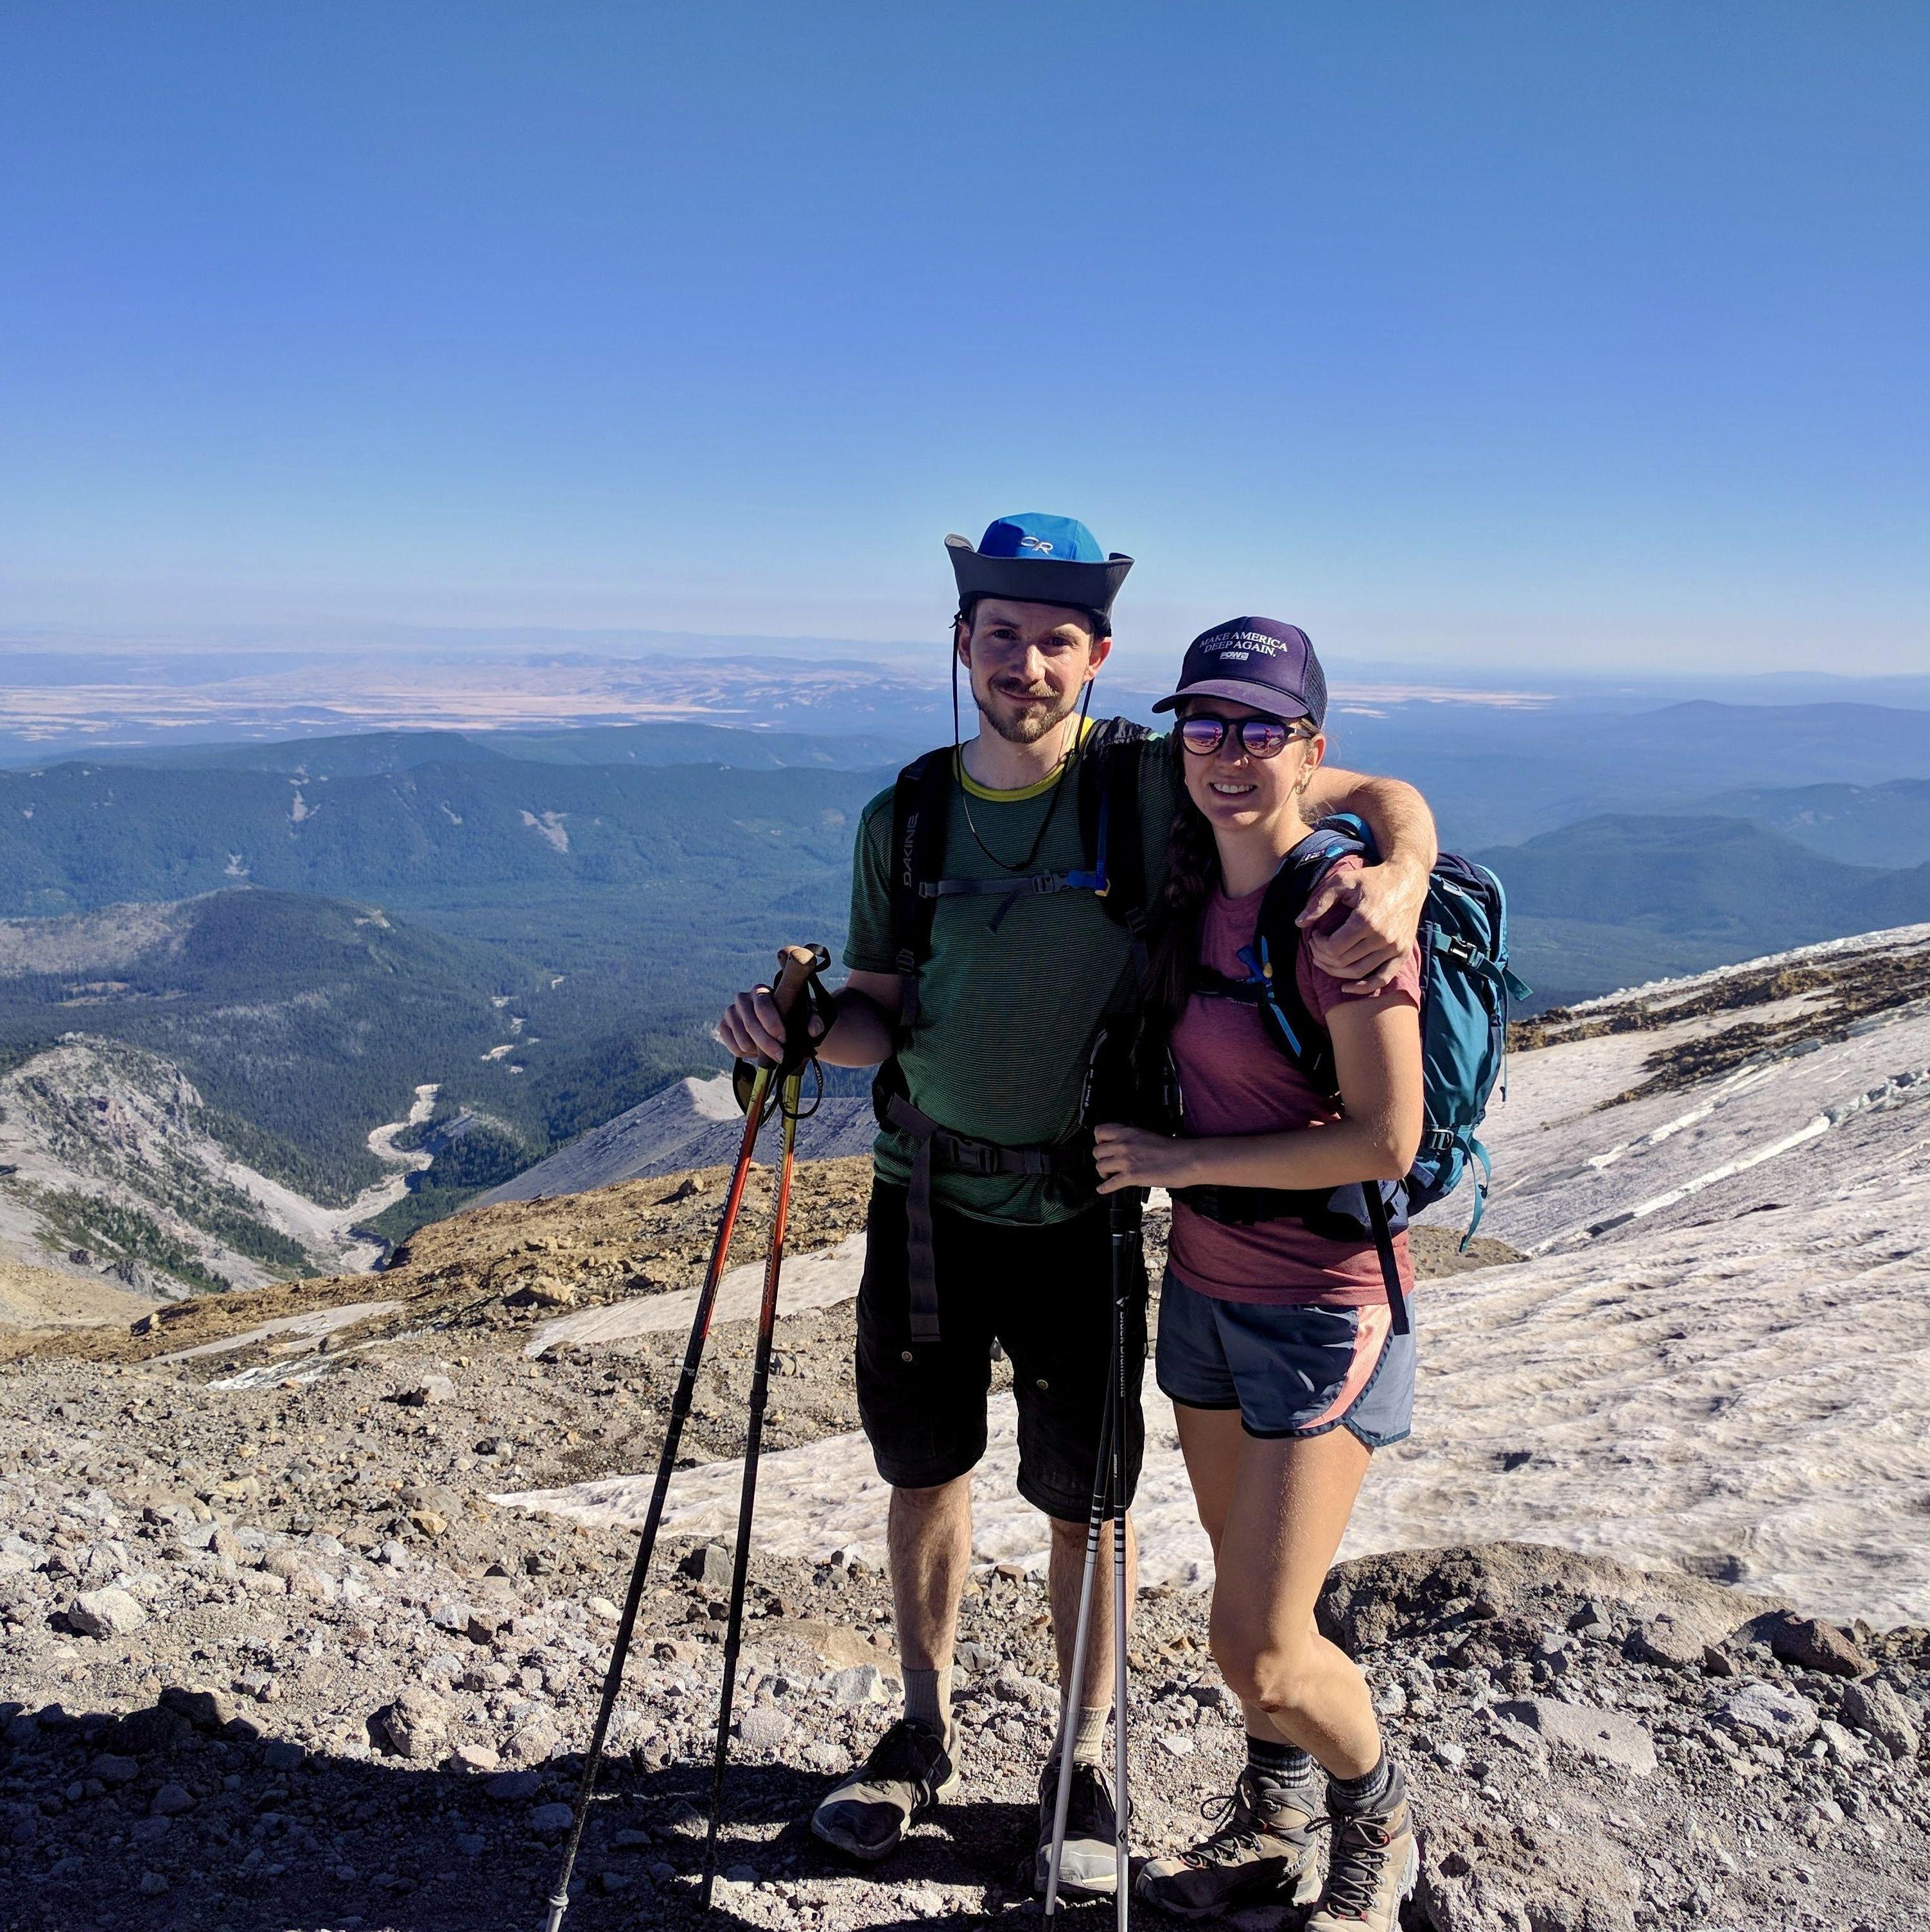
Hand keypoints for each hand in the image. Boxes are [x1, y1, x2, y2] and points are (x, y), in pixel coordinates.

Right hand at [716, 985, 826, 1064]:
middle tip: (781, 1057)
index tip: (784, 1039)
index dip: (773, 1024)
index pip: (763, 1006)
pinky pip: (732, 1045)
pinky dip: (745, 1054)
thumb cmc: (791, 1018)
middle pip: (751, 1024)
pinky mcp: (723, 1026)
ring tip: (770, 1053)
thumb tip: (813, 1030)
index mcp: (761, 991)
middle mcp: (742, 998)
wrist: (773, 1025)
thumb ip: (814, 1021)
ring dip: (757, 1051)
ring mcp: (730, 1012)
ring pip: (742, 1039)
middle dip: (767, 1044)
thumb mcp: (805, 1017)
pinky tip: (755, 1053)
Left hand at [1092, 1122, 1190, 1193]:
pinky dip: (1104, 1189)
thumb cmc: (1174, 1149)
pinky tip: (1103, 1190)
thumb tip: (1125, 1147)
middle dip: (1100, 1159)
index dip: (1099, 1140)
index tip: (1102, 1145)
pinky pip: (1109, 1184)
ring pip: (1100, 1166)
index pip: (1100, 1131)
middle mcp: (1124, 1144)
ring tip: (1108, 1175)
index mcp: (1129, 1132)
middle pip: (1097, 1151)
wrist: (1187, 1159)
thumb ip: (1133, 1140)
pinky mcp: (1131, 1176)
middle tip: (1107, 1163)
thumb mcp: (1148, 1135)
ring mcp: (1126, 1160)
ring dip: (1102, 1172)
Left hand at [1298, 860, 1426, 991]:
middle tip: (1316, 947)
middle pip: (1344, 961)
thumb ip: (1319, 902)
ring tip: (1324, 961)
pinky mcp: (1402, 953)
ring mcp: (1395, 947)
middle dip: (1323, 957)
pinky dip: (1364, 987)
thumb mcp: (1342, 881)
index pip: (1334, 947)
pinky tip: (1346, 988)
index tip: (1314, 935)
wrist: (1407, 881)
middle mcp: (1383, 937)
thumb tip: (1299, 923)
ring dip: (1336, 971)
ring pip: (1358, 972)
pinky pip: (1383, 979)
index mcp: (1366, 919)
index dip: (1318, 945)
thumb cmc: (1372, 880)